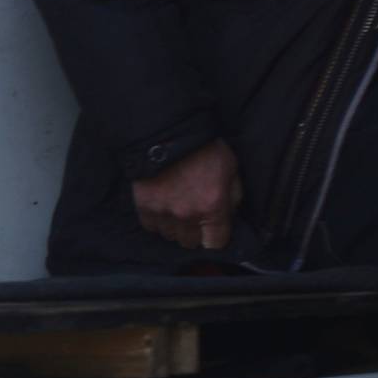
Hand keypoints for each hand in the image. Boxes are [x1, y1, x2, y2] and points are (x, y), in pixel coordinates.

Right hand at [131, 139, 240, 254]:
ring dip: (175, 227)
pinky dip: (157, 220)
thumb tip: (229, 215)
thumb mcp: (231, 169)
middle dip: (194, 233)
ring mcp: (163, 213)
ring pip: (170, 236)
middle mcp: (187, 215)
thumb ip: (233, 197)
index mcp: (213, 207)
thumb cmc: (204, 149)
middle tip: (195, 217)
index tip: (213, 230)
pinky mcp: (144, 207)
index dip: (215, 237)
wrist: (170, 134)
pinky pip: (151, 226)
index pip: (215, 243)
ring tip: (177, 211)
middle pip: (190, 243)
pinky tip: (162, 207)